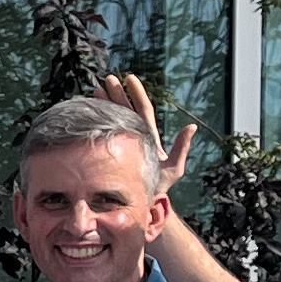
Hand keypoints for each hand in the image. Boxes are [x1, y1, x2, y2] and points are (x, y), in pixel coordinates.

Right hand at [100, 72, 194, 194]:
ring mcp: (122, 143)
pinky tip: (88, 115)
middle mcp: (134, 136)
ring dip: (105, 104)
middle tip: (107, 79)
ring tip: (95, 91)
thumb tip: (192, 126)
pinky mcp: (111, 153)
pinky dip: (97, 123)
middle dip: (117, 94)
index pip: (142, 110)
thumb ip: (181, 147)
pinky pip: (104, 134)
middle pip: (125, 109)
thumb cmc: (160, 187)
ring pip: (113, 119)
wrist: (143, 202)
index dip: (136, 94)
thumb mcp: (175, 167)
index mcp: (148, 136)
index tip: (129, 78)